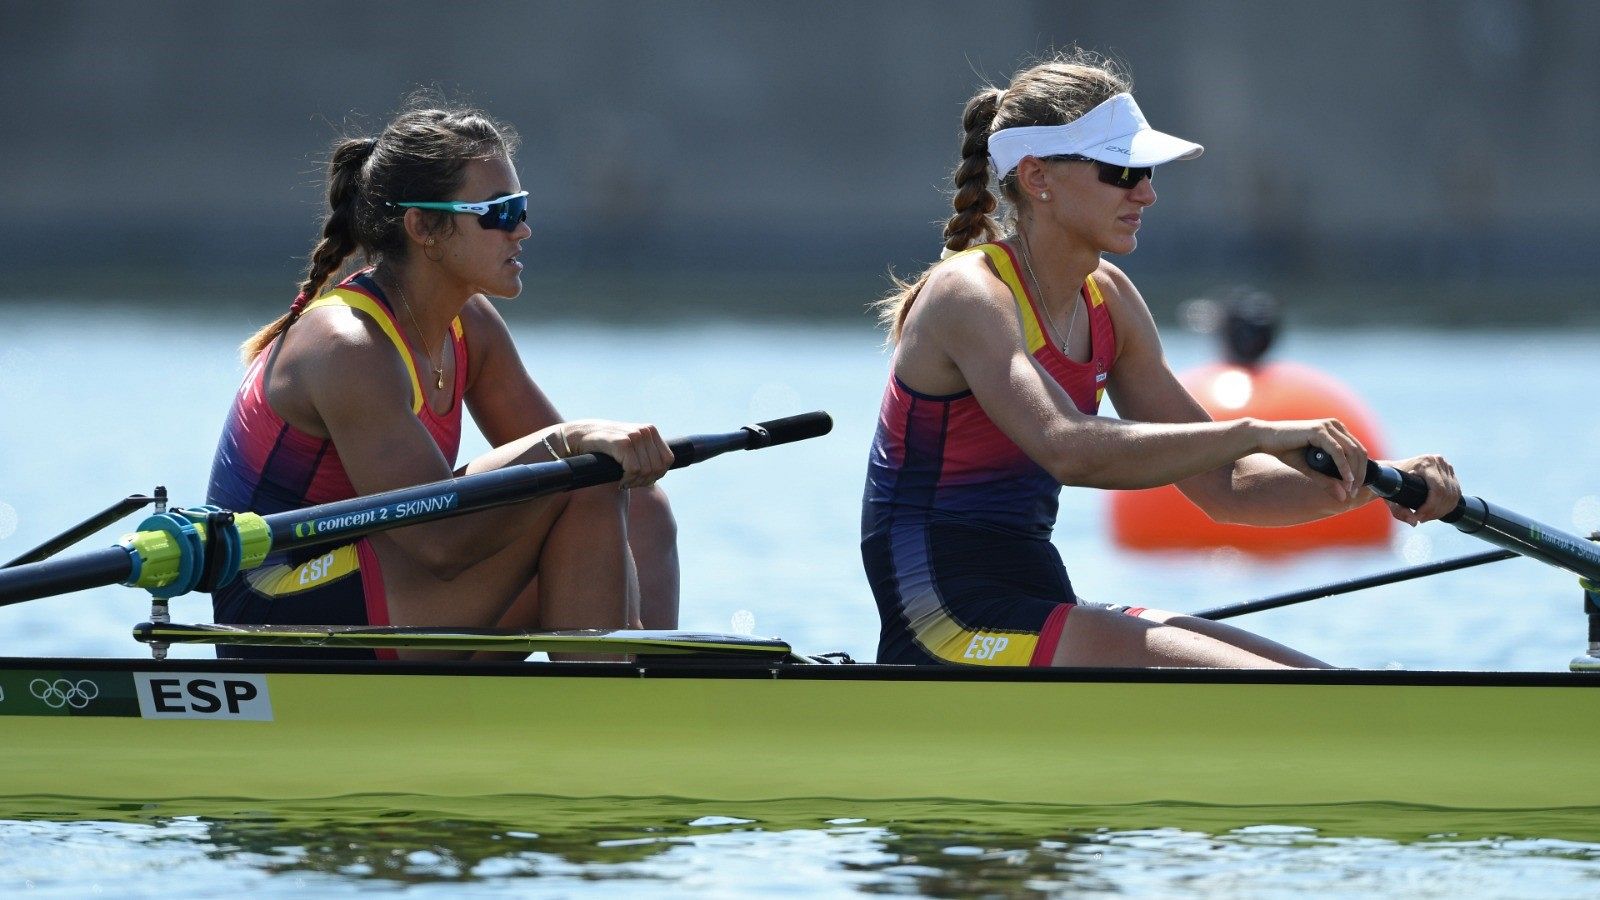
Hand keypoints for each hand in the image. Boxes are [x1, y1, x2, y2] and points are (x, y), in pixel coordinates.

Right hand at [565, 420, 673, 488]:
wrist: (578, 436)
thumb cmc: (605, 445)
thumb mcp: (630, 446)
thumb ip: (645, 454)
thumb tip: (659, 475)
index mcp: (650, 430)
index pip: (667, 460)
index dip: (657, 474)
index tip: (642, 480)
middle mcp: (645, 431)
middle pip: (658, 468)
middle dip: (645, 481)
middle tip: (630, 483)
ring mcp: (635, 436)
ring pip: (647, 471)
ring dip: (635, 482)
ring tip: (624, 482)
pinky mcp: (623, 443)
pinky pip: (634, 470)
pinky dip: (628, 480)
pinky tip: (619, 481)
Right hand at [1252, 417, 1368, 503]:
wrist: (1264, 438)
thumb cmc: (1285, 450)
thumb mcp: (1310, 469)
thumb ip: (1326, 480)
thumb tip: (1343, 497)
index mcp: (1336, 430)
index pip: (1358, 451)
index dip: (1361, 471)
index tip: (1355, 488)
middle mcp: (1335, 425)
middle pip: (1359, 451)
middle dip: (1360, 473)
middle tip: (1354, 491)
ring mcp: (1327, 426)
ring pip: (1352, 451)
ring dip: (1354, 472)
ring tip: (1350, 488)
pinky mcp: (1318, 430)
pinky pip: (1337, 451)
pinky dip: (1343, 467)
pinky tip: (1346, 479)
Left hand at [1383, 454, 1459, 525]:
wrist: (1391, 471)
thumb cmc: (1389, 482)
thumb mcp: (1391, 497)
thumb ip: (1400, 511)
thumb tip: (1414, 522)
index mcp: (1426, 463)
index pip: (1438, 490)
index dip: (1430, 507)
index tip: (1419, 517)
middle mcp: (1438, 462)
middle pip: (1446, 494)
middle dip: (1435, 511)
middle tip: (1421, 519)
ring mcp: (1446, 466)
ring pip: (1453, 495)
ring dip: (1442, 510)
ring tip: (1427, 517)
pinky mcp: (1449, 473)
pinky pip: (1455, 493)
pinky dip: (1447, 506)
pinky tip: (1436, 512)